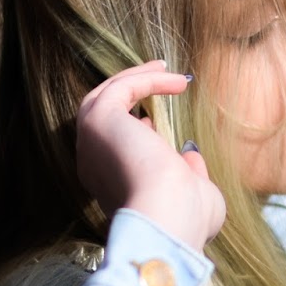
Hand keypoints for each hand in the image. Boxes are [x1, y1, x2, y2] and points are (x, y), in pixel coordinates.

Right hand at [75, 60, 225, 252]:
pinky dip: (146, 78)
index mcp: (108, 186)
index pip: (113, 149)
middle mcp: (92, 163)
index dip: (135, 133)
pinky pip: (119, 88)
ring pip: (103, 96)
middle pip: (102, 115)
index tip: (157, 127)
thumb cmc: (184, 218)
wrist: (167, 217)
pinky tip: (177, 81)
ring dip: (134, 78)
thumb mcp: (194, 196)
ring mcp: (91, 140)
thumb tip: (190, 153)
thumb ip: (190, 174)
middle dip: (128, 93)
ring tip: (164, 67)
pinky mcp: (99, 120)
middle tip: (158, 77)